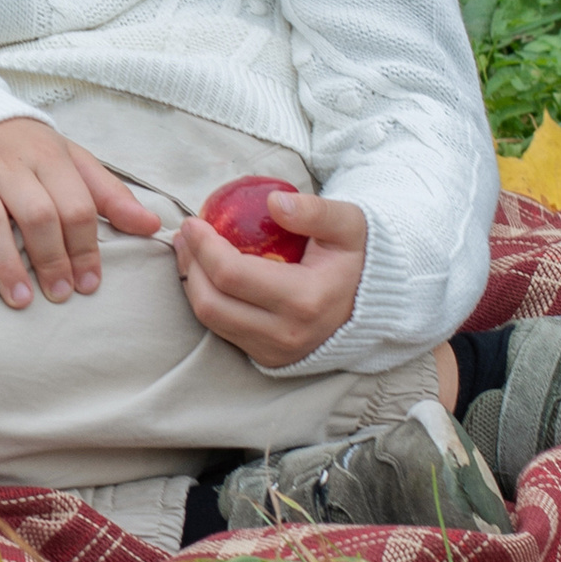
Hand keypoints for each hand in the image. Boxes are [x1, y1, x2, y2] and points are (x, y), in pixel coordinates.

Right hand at [0, 119, 161, 308]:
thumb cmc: (19, 147)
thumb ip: (107, 194)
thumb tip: (152, 225)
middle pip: (36, 214)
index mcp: (45, 154)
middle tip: (59, 296)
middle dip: (52, 260)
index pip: (75, 205)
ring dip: (7, 263)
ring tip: (20, 299)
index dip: (86, 248)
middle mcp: (6, 161)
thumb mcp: (66, 160)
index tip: (90, 284)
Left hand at [172, 190, 367, 368]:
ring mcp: (277, 351)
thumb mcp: (347, 225)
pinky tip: (206, 273)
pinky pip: (222, 331)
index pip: (231, 275)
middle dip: (189, 264)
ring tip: (191, 251)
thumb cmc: (355, 256)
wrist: (373, 302)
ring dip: (192, 283)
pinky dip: (206, 300)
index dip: (203, 246)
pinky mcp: (269, 358)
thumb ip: (315, 211)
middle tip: (186, 235)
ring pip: (211, 320)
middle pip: (212, 303)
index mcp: (306, 301)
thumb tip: (275, 203)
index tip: (193, 221)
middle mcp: (288, 334)